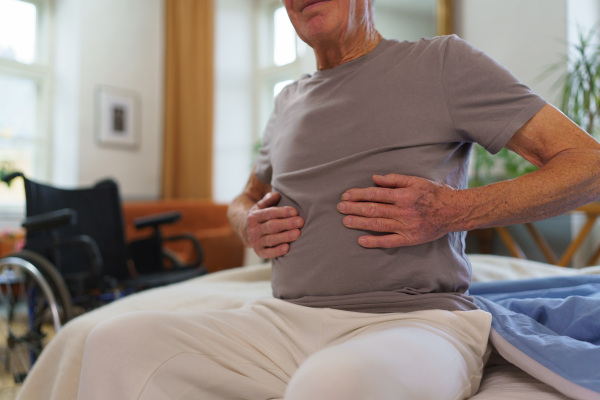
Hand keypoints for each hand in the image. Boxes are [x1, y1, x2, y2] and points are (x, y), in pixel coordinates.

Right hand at [245, 192, 303, 257]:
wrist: (246, 232)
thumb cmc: (260, 217)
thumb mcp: (260, 206)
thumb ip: (268, 200)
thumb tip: (277, 194)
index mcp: (254, 216)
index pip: (269, 213)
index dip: (282, 212)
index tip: (295, 211)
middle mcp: (253, 229)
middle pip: (272, 226)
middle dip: (287, 224)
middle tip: (300, 222)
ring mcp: (256, 241)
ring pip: (271, 239)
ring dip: (285, 237)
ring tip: (298, 233)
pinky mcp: (259, 252)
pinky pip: (268, 253)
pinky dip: (277, 251)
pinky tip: (287, 248)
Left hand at [336, 174, 456, 247]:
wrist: (454, 211)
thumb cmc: (435, 193)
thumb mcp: (416, 181)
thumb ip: (394, 179)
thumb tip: (374, 179)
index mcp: (403, 195)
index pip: (375, 194)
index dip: (358, 194)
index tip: (346, 195)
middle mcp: (403, 211)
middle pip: (373, 209)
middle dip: (354, 208)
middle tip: (340, 208)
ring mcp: (406, 226)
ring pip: (378, 224)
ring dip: (359, 223)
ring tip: (345, 221)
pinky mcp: (410, 239)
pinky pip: (389, 241)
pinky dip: (374, 242)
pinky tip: (361, 240)